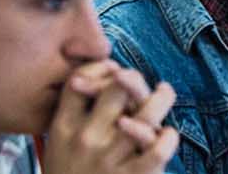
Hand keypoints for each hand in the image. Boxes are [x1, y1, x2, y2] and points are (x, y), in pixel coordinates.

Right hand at [43, 61, 179, 173]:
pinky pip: (158, 149)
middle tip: (141, 84)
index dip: (99, 68)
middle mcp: (85, 139)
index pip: (78, 81)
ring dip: (162, 99)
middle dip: (134, 79)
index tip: (113, 71)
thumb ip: (75, 116)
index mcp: (63, 128)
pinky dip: (169, 137)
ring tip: (165, 93)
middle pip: (117, 88)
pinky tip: (169, 135)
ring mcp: (108, 159)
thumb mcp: (58, 147)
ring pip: (146, 114)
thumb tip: (108, 76)